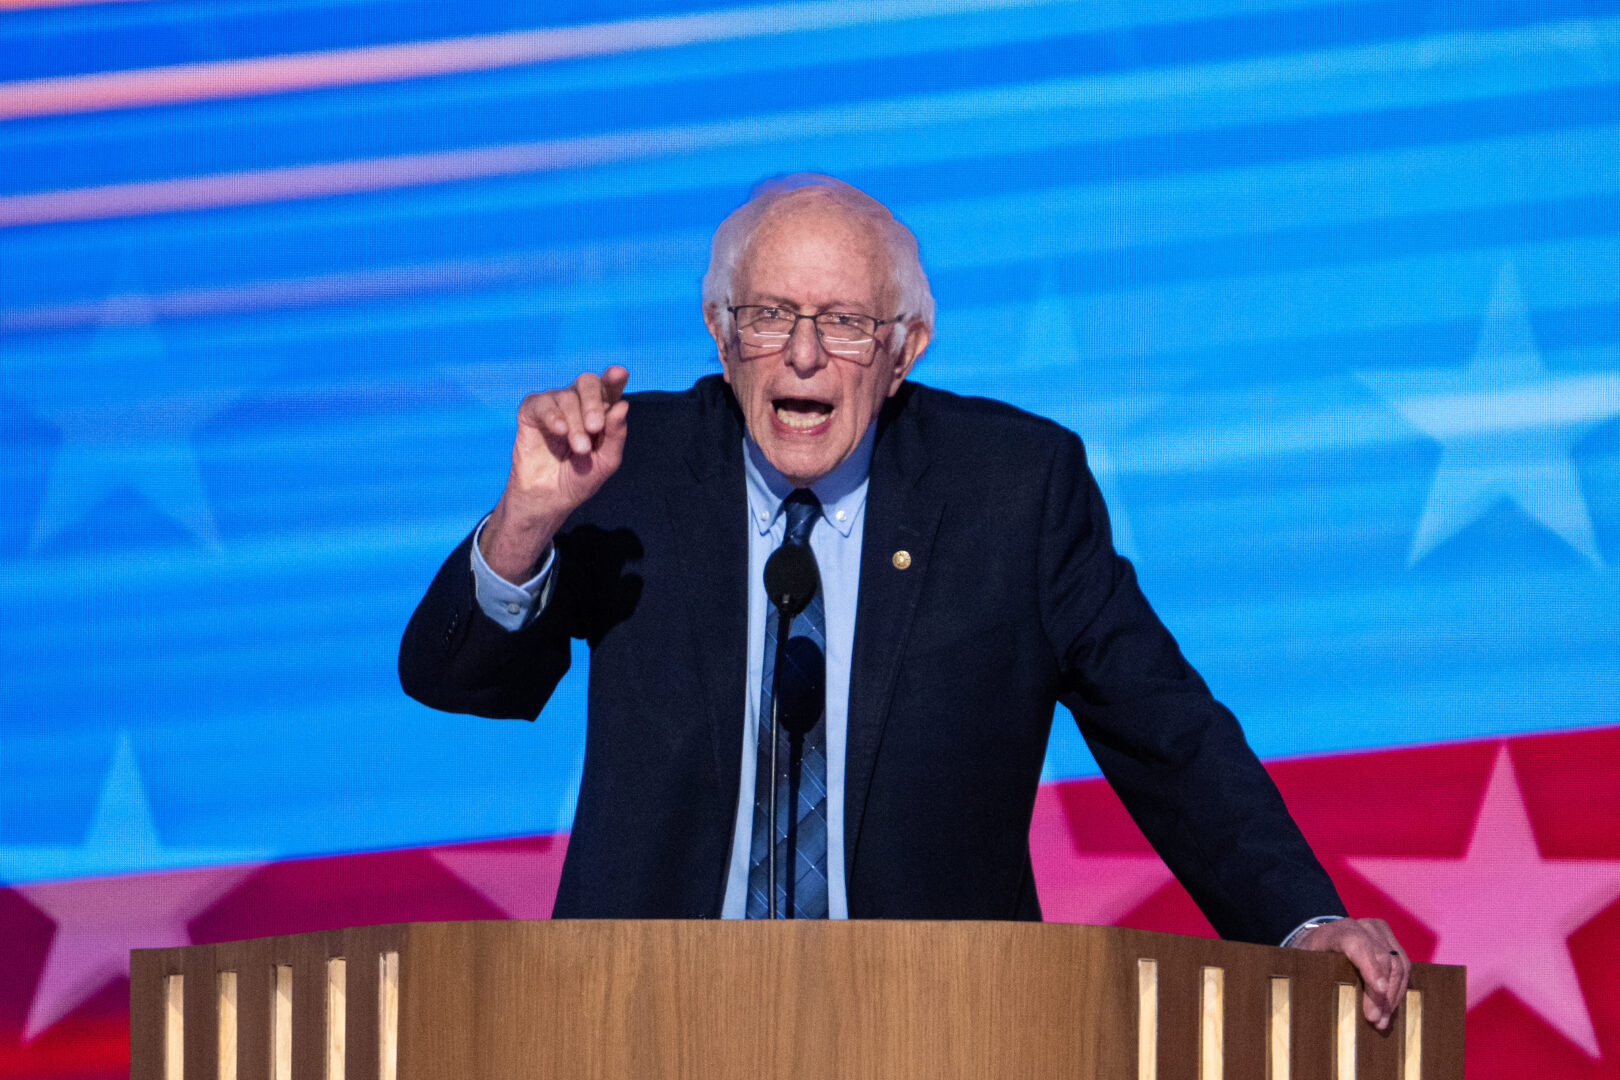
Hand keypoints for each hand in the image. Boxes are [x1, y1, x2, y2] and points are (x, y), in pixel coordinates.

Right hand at [481, 366, 629, 579]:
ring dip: (575, 423)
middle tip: (595, 428)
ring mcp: (554, 404)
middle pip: (588, 382)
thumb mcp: (607, 461)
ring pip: (567, 397)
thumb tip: (622, 405)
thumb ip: (616, 435)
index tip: (619, 373)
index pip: (609, 387)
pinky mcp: (531, 412)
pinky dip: (553, 415)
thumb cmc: (580, 478)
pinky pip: (542, 403)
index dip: (614, 378)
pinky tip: (560, 431)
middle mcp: (577, 402)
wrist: (549, 498)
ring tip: (579, 449)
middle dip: (594, 402)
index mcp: (600, 410)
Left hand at [1291, 917, 1409, 1029]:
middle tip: (1376, 1020)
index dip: (1371, 968)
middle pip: (1382, 960)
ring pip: (1397, 964)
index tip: (1380, 990)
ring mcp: (1378, 931)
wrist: (1320, 938)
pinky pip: (1403, 965)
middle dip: (1382, 994)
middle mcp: (1361, 927)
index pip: (1358, 946)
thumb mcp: (1307, 965)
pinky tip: (1389, 1007)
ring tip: (1383, 1020)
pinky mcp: (1389, 938)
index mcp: (1336, 931)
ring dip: (1393, 996)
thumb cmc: (1312, 957)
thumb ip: (1317, 979)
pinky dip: (1398, 988)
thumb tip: (1329, 1010)